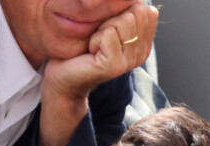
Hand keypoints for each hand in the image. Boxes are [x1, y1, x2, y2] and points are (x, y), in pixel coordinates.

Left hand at [38, 2, 158, 145]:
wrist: (65, 74)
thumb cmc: (83, 47)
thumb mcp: (109, 23)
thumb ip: (127, 12)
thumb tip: (144, 5)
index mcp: (144, 42)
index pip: (143, 9)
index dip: (120, 12)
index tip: (108, 30)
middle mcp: (141, 54)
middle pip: (135, 13)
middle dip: (112, 19)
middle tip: (100, 39)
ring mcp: (129, 62)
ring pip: (123, 21)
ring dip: (102, 29)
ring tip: (96, 45)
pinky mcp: (115, 66)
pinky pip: (108, 34)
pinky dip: (95, 38)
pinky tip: (91, 52)